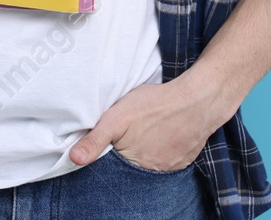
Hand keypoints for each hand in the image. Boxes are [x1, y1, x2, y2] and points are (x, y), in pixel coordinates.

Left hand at [68, 78, 219, 172]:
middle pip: (131, 167)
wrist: (197, 100)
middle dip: (127, 154)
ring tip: (147, 132)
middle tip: (132, 133)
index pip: (112, 167)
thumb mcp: (117, 116)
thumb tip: (73, 159)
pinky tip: (162, 135)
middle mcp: (150, 172)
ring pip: (149, 165)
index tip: (113, 141)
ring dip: (146, 153)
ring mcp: (169, 168)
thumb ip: (95, 139)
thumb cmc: (155, 105)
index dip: (110, 154)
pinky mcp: (183, 161)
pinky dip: (163, 151)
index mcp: (131, 163)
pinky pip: (168, 161)